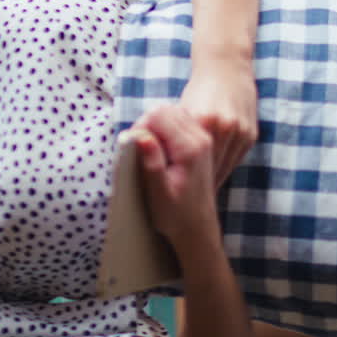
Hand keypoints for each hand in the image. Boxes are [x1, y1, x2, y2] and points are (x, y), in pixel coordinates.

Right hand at [128, 104, 219, 250]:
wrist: (197, 227)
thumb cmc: (175, 215)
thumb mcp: (158, 192)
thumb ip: (151, 162)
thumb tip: (141, 136)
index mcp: (190, 148)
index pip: (159, 115)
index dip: (140, 126)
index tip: (134, 147)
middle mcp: (200, 138)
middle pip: (166, 109)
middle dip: (147, 123)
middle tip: (139, 148)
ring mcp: (203, 138)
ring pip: (172, 112)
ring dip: (155, 125)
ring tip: (149, 150)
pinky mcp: (201, 142)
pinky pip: (179, 121)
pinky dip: (165, 129)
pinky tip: (160, 150)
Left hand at [178, 56, 258, 187]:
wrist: (228, 68)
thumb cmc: (200, 88)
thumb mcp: (181, 109)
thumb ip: (170, 131)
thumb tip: (148, 149)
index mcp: (202, 121)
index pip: (188, 160)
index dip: (179, 178)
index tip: (169, 192)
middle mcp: (223, 127)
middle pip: (207, 167)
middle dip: (194, 183)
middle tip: (182, 196)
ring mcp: (240, 132)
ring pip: (221, 167)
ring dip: (209, 179)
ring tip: (197, 192)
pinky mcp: (250, 135)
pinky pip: (234, 161)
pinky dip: (222, 169)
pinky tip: (212, 178)